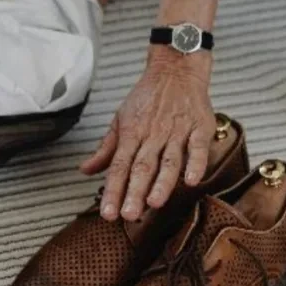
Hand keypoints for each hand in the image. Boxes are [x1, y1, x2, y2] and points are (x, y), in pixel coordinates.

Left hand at [81, 46, 215, 221]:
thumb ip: (106, 149)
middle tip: (128, 215)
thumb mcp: (120, 120)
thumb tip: (85, 170)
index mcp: (132, 134)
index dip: (113, 191)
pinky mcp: (199, 127)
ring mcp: (177, 131)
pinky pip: (198, 147)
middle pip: (142, 167)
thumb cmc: (148, 97)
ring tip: (154, 203)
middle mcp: (153, 135)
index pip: (119, 167)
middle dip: (134, 192)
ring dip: (162, 182)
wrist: (175, 69)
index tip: (108, 213)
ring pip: (169, 161)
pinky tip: (191, 180)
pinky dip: (196, 163)